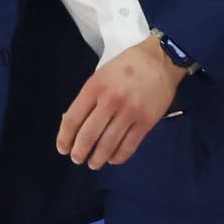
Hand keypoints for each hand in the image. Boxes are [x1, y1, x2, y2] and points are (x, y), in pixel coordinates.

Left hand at [56, 35, 184, 170]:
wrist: (160, 60)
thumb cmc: (127, 66)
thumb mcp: (101, 75)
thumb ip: (88, 97)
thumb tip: (73, 122)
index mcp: (94, 87)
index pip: (73, 119)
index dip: (64, 138)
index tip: (62, 149)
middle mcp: (110, 101)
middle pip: (88, 135)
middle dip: (79, 152)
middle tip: (77, 159)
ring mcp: (129, 113)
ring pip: (108, 145)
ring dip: (98, 159)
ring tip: (93, 163)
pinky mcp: (146, 122)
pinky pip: (129, 146)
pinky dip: (118, 157)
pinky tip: (113, 159)